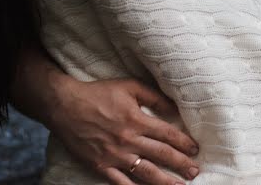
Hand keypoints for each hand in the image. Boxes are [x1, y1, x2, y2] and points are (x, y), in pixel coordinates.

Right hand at [46, 78, 199, 184]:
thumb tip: (175, 108)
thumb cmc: (99, 93)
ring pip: (144, 172)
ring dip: (164, 181)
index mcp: (136, 120)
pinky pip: (119, 182)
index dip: (183, 142)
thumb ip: (154, 97)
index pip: (167, 134)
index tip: (196, 149)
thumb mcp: (130, 86)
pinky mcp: (100, 165)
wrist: (64, 106)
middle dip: (180, 164)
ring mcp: (114, 155)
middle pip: (160, 154)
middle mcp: (128, 140)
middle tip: (195, 171)